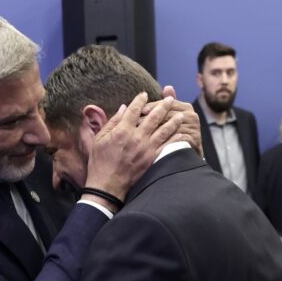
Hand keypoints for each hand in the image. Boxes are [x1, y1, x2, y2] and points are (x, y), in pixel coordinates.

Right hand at [84, 92, 181, 206]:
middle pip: (154, 117)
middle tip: (170, 99)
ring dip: (173, 120)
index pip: (134, 110)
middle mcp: (136, 137)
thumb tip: (123, 108)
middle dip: (163, 106)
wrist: (107, 185)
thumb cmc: (100, 162)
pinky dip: (175, 138)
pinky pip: (166, 146)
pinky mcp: (151, 159)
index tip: (144, 94)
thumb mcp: (100, 139)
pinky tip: (181, 133)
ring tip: (181, 114)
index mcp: (122, 130)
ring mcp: (146, 148)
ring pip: (164, 130)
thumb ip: (112, 122)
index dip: (140, 100)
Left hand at [141, 85, 203, 156]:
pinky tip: (151, 144)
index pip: (167, 103)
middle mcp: (191, 116)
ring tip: (140, 134)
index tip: (141, 110)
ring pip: (170, 127)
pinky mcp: (192, 142)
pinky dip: (163, 141)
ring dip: (154, 130)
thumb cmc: (178, 133)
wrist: (186, 155)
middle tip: (137, 122)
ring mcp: (193, 129)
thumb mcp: (174, 115)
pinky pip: (176, 140)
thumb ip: (170, 102)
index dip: (153, 106)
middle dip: (151, 119)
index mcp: (186, 107)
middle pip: (168, 114)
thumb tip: (167, 87)